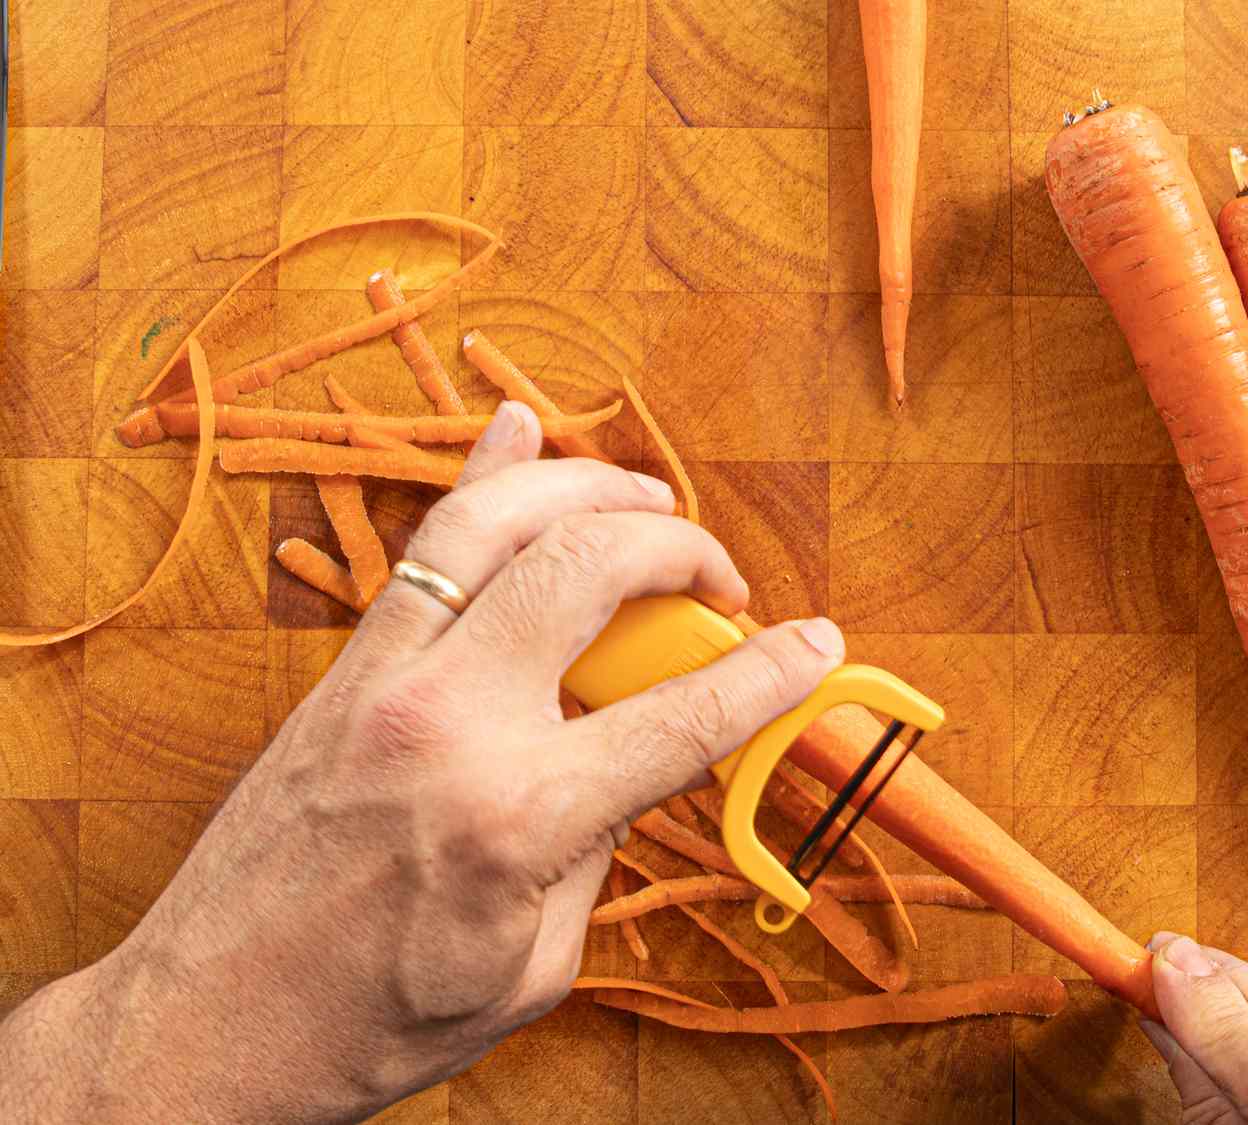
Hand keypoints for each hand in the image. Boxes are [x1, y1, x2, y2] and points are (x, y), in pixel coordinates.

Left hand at [0, 402, 844, 1123]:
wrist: (206, 1020)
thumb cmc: (369, 1019)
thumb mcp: (531, 967)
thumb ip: (599, 852)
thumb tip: (633, 765)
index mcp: (517, 816)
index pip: (680, 717)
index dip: (767, 675)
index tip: (815, 646)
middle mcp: (449, 720)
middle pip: (591, 572)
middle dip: (681, 553)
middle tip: (720, 583)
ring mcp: (384, 679)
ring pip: (496, 522)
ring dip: (589, 488)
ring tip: (648, 498)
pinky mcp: (344, 670)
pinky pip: (422, 545)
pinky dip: (481, 481)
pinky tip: (516, 433)